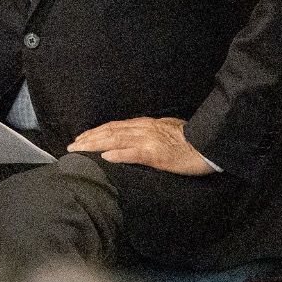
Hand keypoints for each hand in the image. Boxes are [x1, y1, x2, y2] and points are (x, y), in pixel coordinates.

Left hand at [67, 117, 214, 175]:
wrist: (210, 145)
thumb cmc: (191, 141)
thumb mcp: (166, 131)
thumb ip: (148, 134)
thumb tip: (132, 140)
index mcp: (145, 124)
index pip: (114, 126)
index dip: (95, 132)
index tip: (80, 137)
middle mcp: (144, 129)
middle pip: (110, 131)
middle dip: (88, 138)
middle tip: (71, 146)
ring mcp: (149, 141)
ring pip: (116, 140)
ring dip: (94, 144)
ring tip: (79, 149)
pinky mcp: (156, 154)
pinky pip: (133, 153)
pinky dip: (118, 154)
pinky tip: (105, 157)